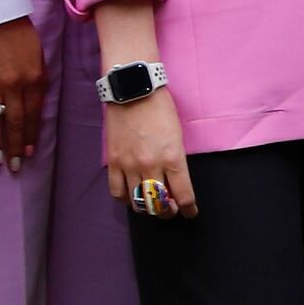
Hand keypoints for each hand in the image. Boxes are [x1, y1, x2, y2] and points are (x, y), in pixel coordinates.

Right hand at [0, 20, 48, 170]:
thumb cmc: (20, 35)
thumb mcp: (38, 58)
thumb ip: (37, 82)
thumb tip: (34, 107)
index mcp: (37, 79)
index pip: (35, 114)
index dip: (32, 135)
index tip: (30, 153)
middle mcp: (20, 84)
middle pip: (19, 121)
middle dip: (18, 145)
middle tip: (16, 166)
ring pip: (0, 119)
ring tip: (0, 160)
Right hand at [104, 91, 195, 220]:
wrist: (134, 91)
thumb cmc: (161, 109)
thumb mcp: (178, 136)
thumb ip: (177, 162)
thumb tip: (175, 184)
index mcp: (173, 158)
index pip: (183, 196)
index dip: (188, 209)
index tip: (190, 212)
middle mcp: (151, 165)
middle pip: (159, 205)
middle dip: (168, 212)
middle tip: (171, 209)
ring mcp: (129, 165)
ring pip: (137, 203)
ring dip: (147, 208)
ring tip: (152, 203)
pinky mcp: (113, 162)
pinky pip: (117, 192)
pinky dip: (126, 199)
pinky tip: (132, 195)